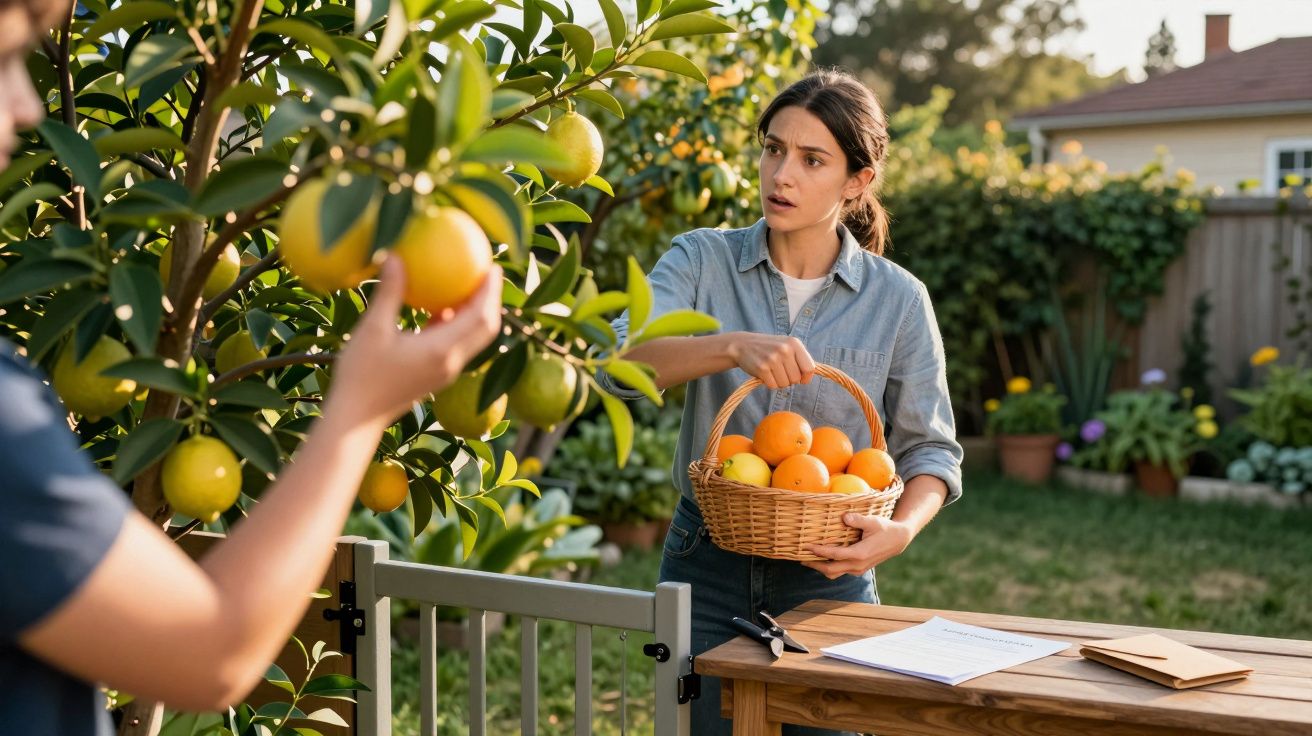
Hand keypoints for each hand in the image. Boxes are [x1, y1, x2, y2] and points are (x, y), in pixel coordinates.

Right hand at [328, 256, 502, 426]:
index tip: (493, 267)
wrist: (356, 419)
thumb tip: (394, 255)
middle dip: (491, 300)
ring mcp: (446, 373)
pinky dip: (457, 327)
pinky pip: (457, 347)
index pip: (482, 316)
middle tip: (487, 273)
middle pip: (487, 329)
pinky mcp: (436, 377)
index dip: (491, 291)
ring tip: (467, 287)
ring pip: (474, 339)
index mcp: (443, 350)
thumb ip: (390, 292)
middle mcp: (452, 362)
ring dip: (476, 314)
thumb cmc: (361, 374)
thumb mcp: (373, 329)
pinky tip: (440, 310)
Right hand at [727, 333, 814, 389]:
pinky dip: (769, 383)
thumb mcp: (786, 346)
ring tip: (771, 371)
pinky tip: (764, 373)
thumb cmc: (768, 348)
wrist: (742, 345)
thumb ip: (799, 359)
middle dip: (789, 379)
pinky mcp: (762, 368)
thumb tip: (808, 377)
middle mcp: (785, 349)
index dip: (806, 378)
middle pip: (796, 379)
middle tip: (779, 371)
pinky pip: (773, 386)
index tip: (801, 379)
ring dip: (778, 382)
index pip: (809, 368)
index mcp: (794, 343)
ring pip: (785, 384)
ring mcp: (773, 358)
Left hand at [802, 514, 914, 579]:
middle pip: (830, 569)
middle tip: (800, 557)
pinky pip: (840, 571)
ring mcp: (858, 569)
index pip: (835, 554)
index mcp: (860, 554)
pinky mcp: (858, 569)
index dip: (819, 551)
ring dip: (820, 568)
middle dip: (814, 565)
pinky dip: (828, 566)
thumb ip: (858, 520)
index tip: (807, 546)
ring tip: (807, 559)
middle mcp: (857, 565)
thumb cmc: (884, 528)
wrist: (898, 540)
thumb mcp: (873, 521)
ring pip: (834, 573)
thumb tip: (844, 517)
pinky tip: (821, 558)